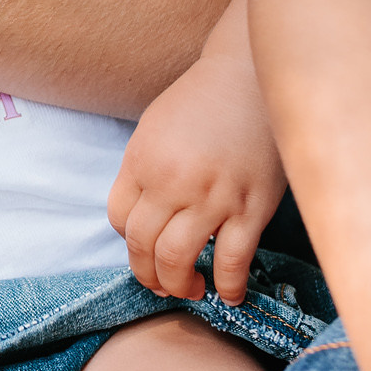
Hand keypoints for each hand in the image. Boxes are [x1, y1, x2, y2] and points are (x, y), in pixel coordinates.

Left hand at [108, 53, 282, 302]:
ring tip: (190, 288)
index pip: (119, 220)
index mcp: (142, 161)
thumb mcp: (154, 129)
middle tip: (160, 283)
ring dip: (179, 285)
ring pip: (178, 259)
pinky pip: (231, 259)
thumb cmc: (202, 102)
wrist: (252, 76)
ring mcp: (212, 197)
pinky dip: (228, 285)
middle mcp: (171, 182)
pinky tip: (230, 295)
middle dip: (148, 274)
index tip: (143, 246)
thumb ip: (144, 172)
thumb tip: (143, 219)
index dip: (128, 241)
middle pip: (142, 245)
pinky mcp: (251, 207)